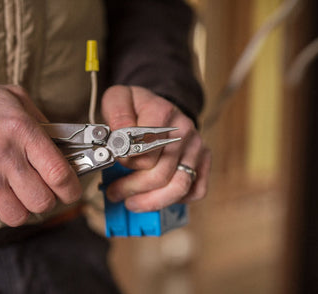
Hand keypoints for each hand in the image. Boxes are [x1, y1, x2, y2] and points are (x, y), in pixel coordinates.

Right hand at [0, 79, 81, 225]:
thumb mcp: (13, 97)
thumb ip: (42, 121)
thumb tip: (64, 145)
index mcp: (21, 130)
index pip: (59, 174)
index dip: (72, 189)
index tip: (72, 191)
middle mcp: (2, 156)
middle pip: (42, 202)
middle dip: (47, 200)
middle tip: (42, 189)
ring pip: (17, 215)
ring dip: (21, 207)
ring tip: (15, 191)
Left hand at [101, 85, 210, 211]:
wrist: (161, 106)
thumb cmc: (137, 107)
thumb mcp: (119, 98)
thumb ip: (116, 114)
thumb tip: (120, 139)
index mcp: (162, 112)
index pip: (144, 150)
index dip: (124, 162)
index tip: (114, 162)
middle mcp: (184, 130)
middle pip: (160, 173)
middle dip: (131, 188)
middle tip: (114, 191)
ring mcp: (196, 147)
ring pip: (179, 187)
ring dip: (150, 201)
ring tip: (131, 203)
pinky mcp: (204, 161)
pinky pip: (195, 191)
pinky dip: (174, 200)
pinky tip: (155, 197)